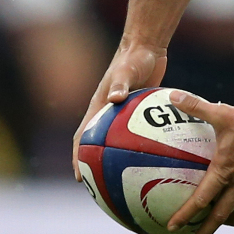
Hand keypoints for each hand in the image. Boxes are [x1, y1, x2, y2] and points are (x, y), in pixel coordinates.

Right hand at [71, 40, 167, 180]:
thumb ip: (120, 84)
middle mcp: (108, 112)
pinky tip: (155, 158)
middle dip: (96, 166)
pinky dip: (142, 144)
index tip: (80, 178)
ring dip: (118, 159)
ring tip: (127, 180)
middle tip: (101, 187)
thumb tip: (114, 99)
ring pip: (118, 141)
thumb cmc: (133, 57)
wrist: (147, 46)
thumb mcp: (126, 71)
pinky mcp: (138, 110)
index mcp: (98, 106)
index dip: (78, 158)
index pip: (82, 137)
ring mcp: (123, 112)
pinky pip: (138, 132)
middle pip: (97, 145)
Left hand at [166, 91, 233, 233]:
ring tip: (224, 223)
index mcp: (225, 172)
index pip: (201, 200)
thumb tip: (174, 95)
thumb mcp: (224, 114)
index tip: (172, 227)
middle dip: (205, 233)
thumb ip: (198, 106)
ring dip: (230, 220)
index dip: (185, 215)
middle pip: (220, 217)